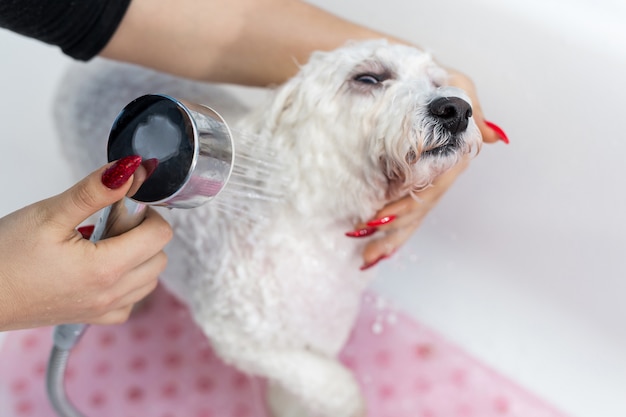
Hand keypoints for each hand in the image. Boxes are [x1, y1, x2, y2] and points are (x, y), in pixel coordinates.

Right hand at [0, 158, 172, 330]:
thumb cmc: (3, 258)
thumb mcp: (49, 214)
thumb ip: (94, 191)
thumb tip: (130, 170)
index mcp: (105, 268)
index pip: (160, 235)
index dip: (147, 213)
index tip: (125, 206)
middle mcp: (110, 294)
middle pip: (159, 257)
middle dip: (143, 233)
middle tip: (110, 221)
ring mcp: (103, 310)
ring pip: (149, 280)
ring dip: (139, 257)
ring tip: (104, 243)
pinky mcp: (92, 318)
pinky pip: (130, 301)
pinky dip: (128, 283)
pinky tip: (103, 268)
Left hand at [351, 68, 507, 269]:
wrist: (405, 71)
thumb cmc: (431, 78)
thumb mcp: (456, 86)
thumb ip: (472, 108)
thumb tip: (493, 138)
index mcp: (452, 155)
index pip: (433, 187)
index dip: (410, 204)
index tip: (382, 215)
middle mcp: (441, 172)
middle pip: (421, 209)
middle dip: (395, 228)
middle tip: (366, 241)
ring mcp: (426, 180)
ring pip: (413, 218)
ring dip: (391, 239)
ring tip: (368, 257)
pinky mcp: (409, 181)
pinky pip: (405, 213)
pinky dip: (392, 234)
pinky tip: (375, 251)